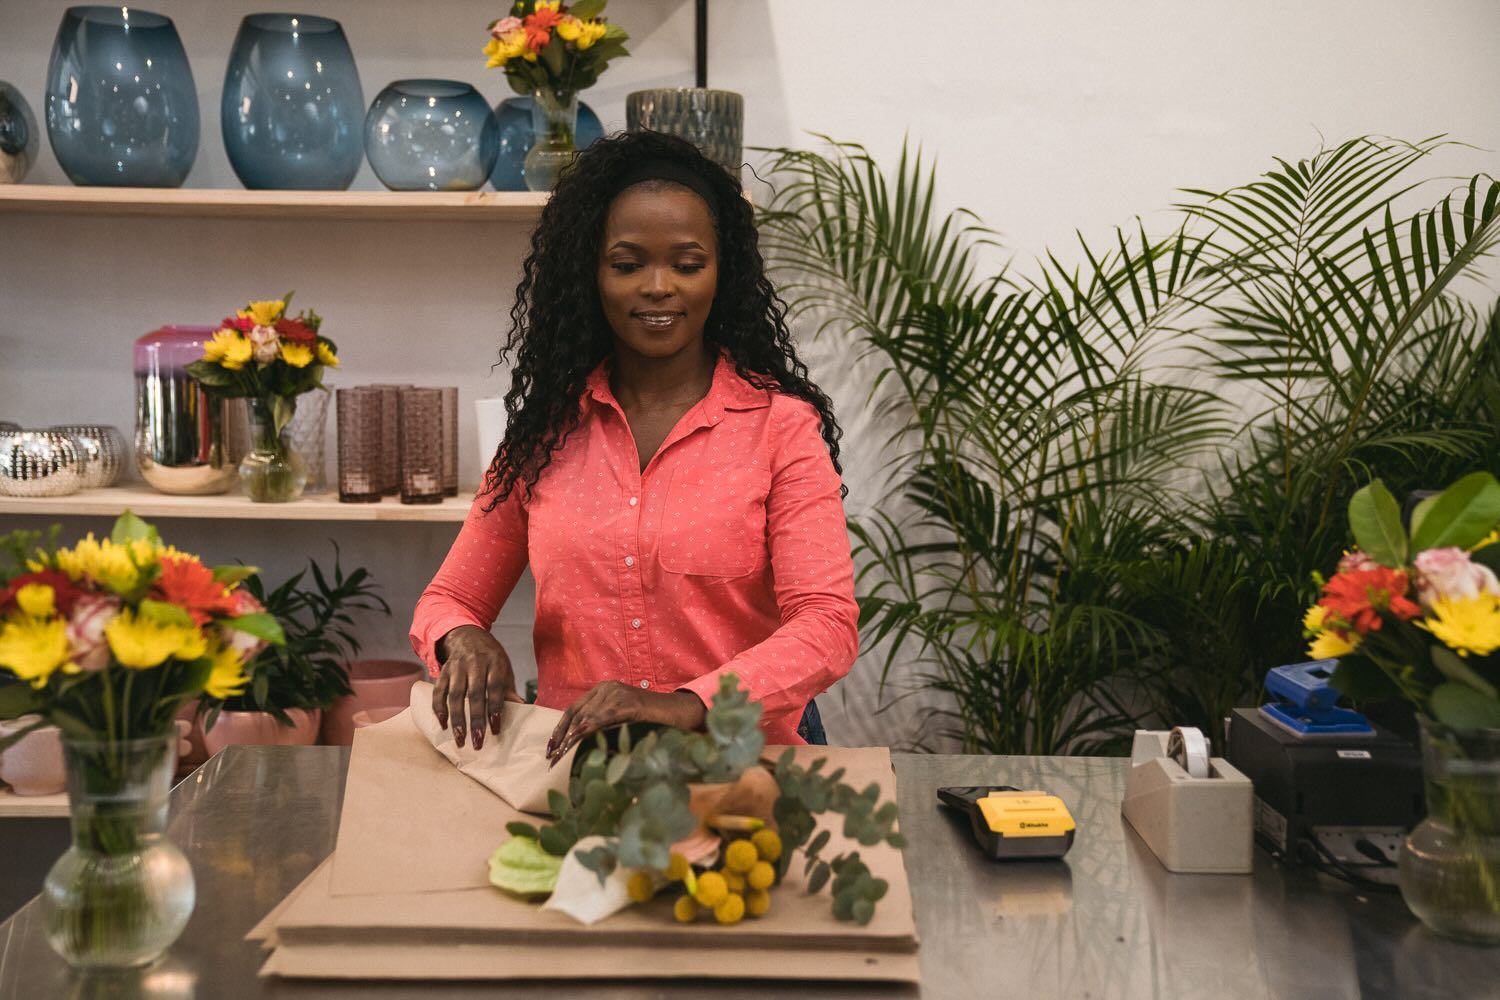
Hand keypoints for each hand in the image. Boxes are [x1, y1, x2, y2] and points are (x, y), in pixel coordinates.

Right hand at [432, 625, 521, 750]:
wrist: (467, 636)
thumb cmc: (490, 658)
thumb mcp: (504, 669)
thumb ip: (509, 690)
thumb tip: (523, 709)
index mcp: (494, 663)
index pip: (495, 688)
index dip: (495, 709)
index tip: (495, 730)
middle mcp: (475, 664)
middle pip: (474, 694)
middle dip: (475, 720)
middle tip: (477, 742)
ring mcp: (457, 667)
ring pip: (455, 695)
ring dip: (456, 719)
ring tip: (459, 739)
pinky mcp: (443, 671)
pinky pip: (438, 691)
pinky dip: (439, 708)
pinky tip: (443, 724)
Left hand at [546, 682, 706, 765]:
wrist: (677, 712)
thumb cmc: (650, 720)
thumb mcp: (620, 718)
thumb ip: (601, 722)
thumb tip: (577, 742)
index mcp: (603, 689)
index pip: (573, 709)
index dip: (559, 729)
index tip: (550, 748)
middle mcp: (607, 687)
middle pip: (576, 714)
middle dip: (562, 738)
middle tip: (551, 758)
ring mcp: (618, 693)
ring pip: (587, 717)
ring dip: (572, 739)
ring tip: (561, 757)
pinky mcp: (629, 703)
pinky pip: (605, 717)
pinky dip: (590, 728)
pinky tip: (579, 739)